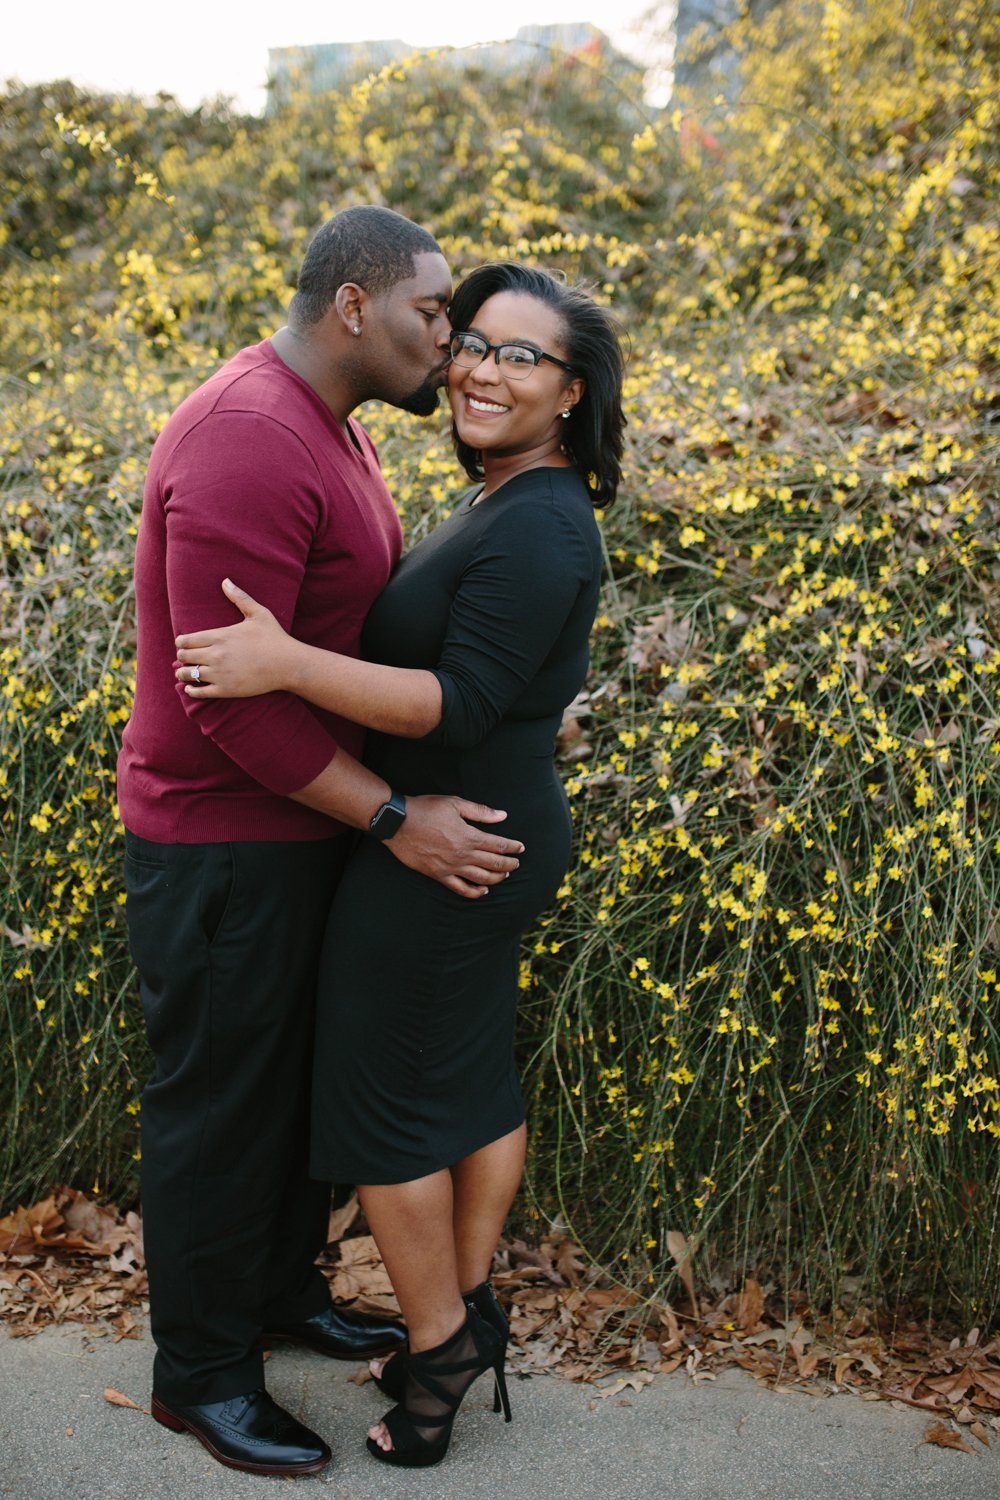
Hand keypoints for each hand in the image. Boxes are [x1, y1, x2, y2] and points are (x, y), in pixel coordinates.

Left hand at [175, 579, 292, 697]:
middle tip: (185, 657)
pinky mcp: (226, 689)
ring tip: (185, 672)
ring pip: (188, 674)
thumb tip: (226, 581)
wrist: (288, 665)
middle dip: (182, 656)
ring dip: (184, 672)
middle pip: (184, 656)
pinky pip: (199, 692)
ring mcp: (220, 673)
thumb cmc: (275, 638)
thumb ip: (240, 597)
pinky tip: (191, 687)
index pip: (186, 640)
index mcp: (220, 636)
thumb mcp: (259, 613)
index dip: (181, 642)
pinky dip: (192, 690)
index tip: (183, 643)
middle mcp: (216, 655)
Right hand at [387, 796, 523, 898]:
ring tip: (504, 875)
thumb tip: (503, 816)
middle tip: (516, 863)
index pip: (499, 845)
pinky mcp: (439, 875)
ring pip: (481, 879)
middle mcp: (463, 855)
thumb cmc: (426, 809)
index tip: (520, 848)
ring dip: (497, 878)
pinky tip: (483, 891)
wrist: (398, 823)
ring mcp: (451, 868)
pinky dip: (475, 892)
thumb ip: (481, 811)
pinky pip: (461, 889)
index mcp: (469, 836)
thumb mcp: (455, 804)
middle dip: (509, 864)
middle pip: (494, 864)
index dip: (512, 847)